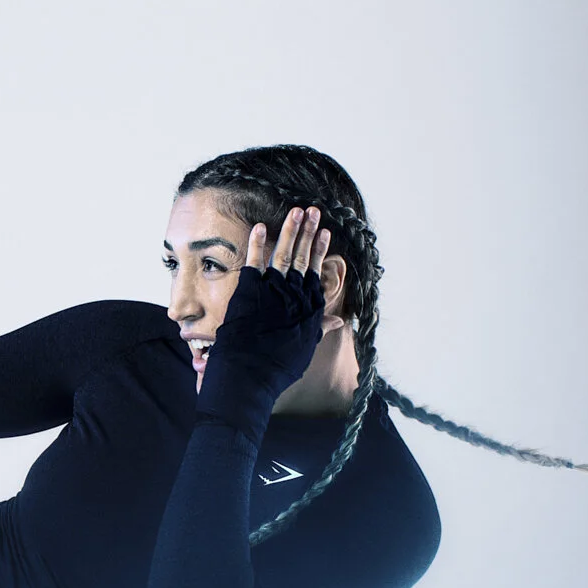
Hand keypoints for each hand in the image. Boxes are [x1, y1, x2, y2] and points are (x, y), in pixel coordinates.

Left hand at [198, 205, 331, 426]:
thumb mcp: (303, 349)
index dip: (320, 252)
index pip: (316, 274)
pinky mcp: (249, 292)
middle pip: (303, 259)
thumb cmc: (276, 368)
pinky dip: (256, 244)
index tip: (324, 233)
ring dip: (291, 231)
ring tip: (297, 211)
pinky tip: (260, 226)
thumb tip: (338, 321)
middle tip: (314, 210)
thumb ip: (318, 330)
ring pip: (284, 255)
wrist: (250, 376)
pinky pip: (253, 263)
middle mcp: (293, 297)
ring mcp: (272, 292)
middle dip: (309, 232)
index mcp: (307, 309)